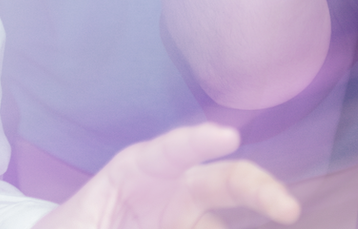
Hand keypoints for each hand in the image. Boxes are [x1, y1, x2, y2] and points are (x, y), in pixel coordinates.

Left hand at [39, 122, 298, 228]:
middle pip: (226, 182)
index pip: (171, 150)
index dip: (198, 142)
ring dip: (252, 219)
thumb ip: (101, 222)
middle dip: (259, 190)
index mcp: (138, 170)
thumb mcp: (75, 226)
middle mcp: (174, 190)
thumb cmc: (69, 224)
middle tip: (287, 210)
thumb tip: (148, 221)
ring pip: (225, 224)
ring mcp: (186, 218)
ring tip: (275, 219)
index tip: (226, 138)